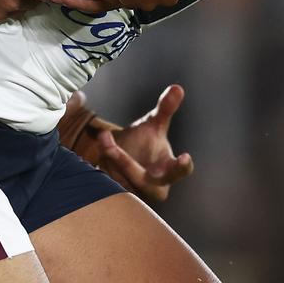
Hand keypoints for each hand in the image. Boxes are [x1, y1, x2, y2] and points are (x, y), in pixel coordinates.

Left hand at [96, 85, 193, 202]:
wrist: (126, 156)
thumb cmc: (147, 143)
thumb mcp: (154, 125)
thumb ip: (166, 109)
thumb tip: (177, 87)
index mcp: (168, 171)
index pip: (180, 171)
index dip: (183, 166)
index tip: (185, 157)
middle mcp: (154, 187)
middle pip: (140, 177)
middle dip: (123, 160)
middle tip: (106, 138)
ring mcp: (135, 194)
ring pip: (119, 181)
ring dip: (109, 160)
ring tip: (103, 138)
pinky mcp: (117, 196)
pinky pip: (106, 185)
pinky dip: (102, 166)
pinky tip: (98, 152)